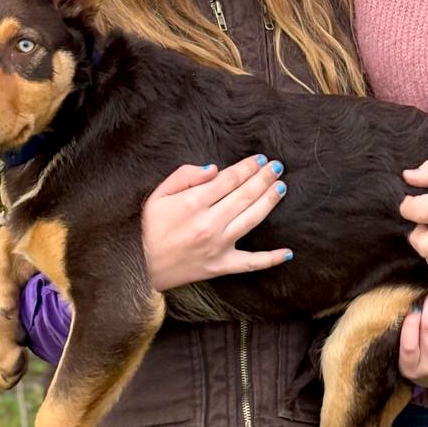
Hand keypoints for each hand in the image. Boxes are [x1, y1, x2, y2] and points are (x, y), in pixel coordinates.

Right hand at [142, 157, 290, 290]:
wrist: (140, 267)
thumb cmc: (150, 228)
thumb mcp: (158, 195)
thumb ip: (184, 176)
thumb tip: (215, 170)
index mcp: (193, 203)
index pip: (229, 179)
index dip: (247, 167)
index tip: (259, 159)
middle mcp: (209, 224)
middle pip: (244, 195)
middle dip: (264, 178)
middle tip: (277, 166)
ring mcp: (218, 246)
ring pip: (252, 220)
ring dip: (269, 202)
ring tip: (281, 187)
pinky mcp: (221, 266)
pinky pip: (251, 263)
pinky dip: (270, 259)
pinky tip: (288, 252)